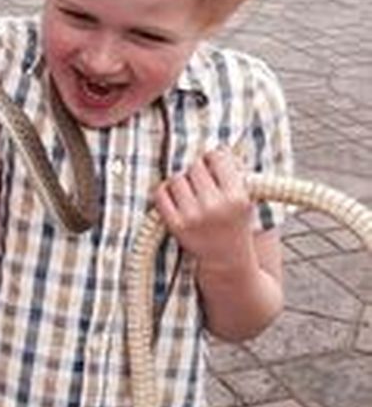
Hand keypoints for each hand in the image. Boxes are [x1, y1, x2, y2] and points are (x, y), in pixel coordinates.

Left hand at [154, 148, 254, 267]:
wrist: (228, 261)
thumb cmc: (236, 224)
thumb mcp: (247, 199)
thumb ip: (236, 172)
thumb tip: (218, 147)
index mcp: (237, 197)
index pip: (218, 157)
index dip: (214, 158)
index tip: (214, 165)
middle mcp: (215, 206)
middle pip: (195, 166)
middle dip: (198, 171)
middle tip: (203, 182)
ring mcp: (193, 216)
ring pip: (176, 178)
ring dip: (181, 181)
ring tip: (190, 192)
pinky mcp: (175, 225)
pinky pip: (160, 193)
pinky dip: (165, 191)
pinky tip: (175, 197)